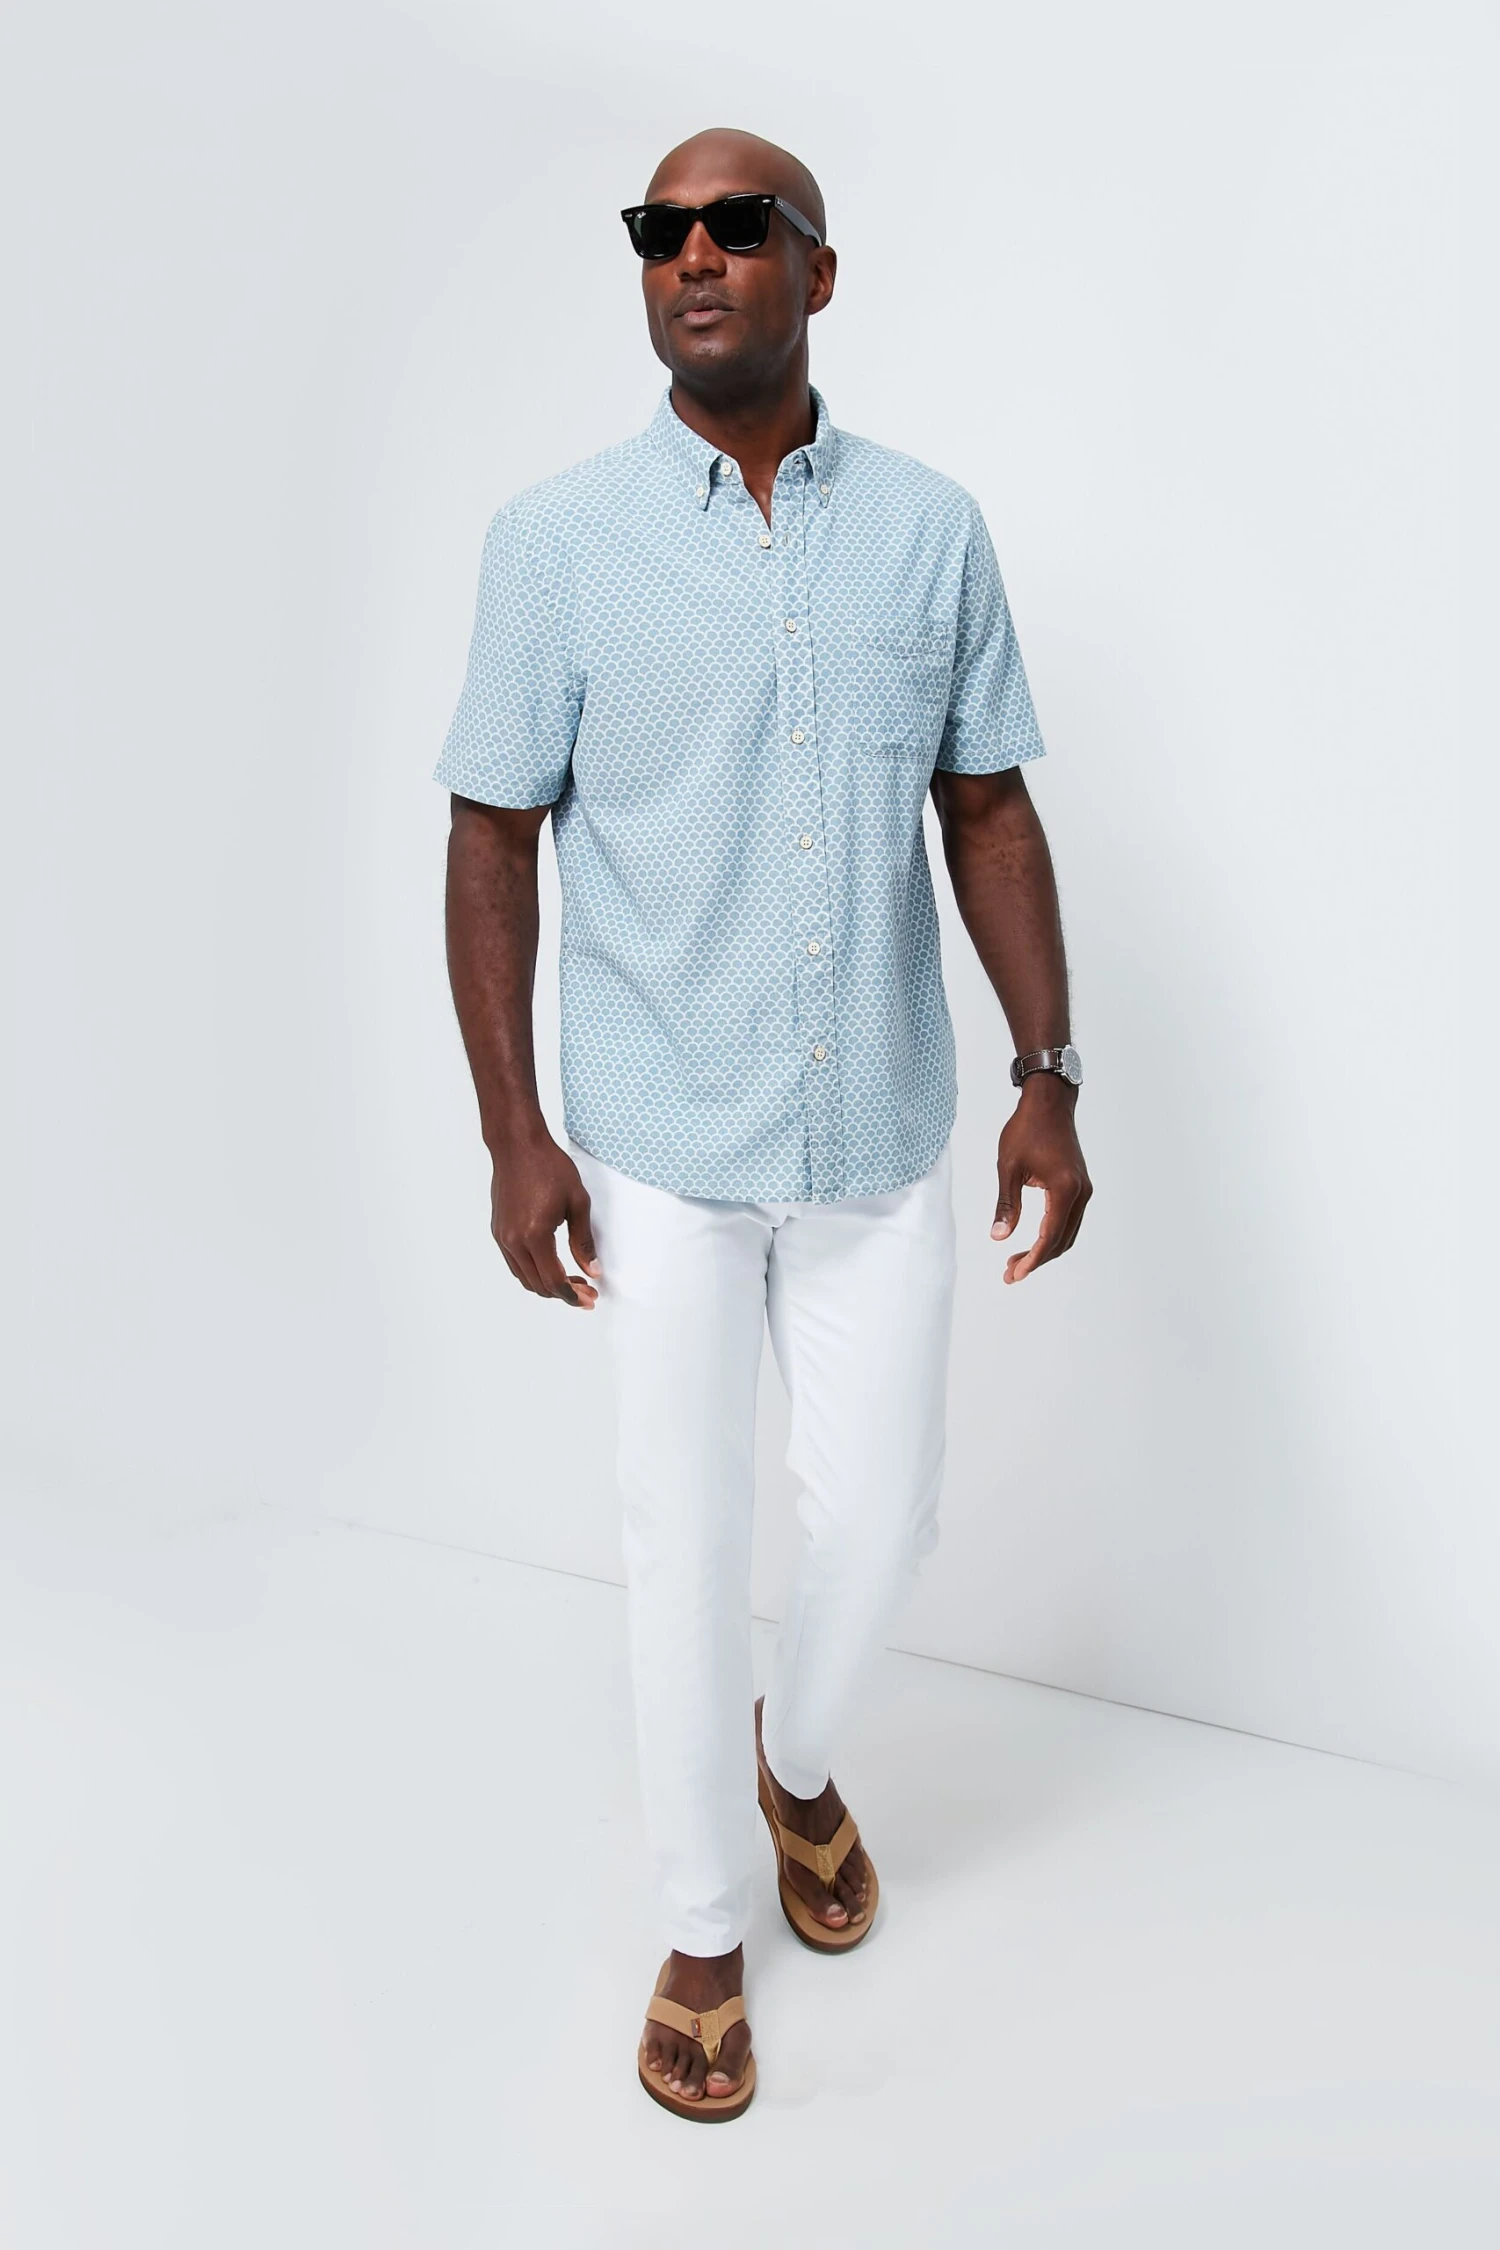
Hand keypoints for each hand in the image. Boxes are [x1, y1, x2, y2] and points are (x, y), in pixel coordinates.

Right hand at [489, 1128, 602, 1307]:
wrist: (517, 1146)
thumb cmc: (549, 1167)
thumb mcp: (577, 1202)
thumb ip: (583, 1241)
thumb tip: (592, 1271)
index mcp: (534, 1235)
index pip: (553, 1281)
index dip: (573, 1295)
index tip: (589, 1298)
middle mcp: (513, 1241)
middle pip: (537, 1284)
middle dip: (563, 1294)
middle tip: (586, 1293)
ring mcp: (502, 1236)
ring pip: (523, 1277)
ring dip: (546, 1285)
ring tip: (570, 1283)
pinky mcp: (498, 1230)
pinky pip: (514, 1263)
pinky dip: (532, 1272)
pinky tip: (550, 1266)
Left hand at [991, 1078, 1091, 1283]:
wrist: (1048, 1103)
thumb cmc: (1026, 1129)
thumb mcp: (1009, 1167)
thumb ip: (1006, 1204)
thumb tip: (999, 1237)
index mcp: (1064, 1189)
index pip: (1049, 1237)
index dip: (1031, 1260)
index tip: (1013, 1274)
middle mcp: (1080, 1193)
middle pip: (1061, 1241)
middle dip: (1036, 1260)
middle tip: (1009, 1272)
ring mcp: (1083, 1189)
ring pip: (1067, 1233)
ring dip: (1045, 1250)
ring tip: (1016, 1261)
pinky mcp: (1080, 1186)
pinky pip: (1069, 1220)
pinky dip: (1052, 1235)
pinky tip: (1033, 1241)